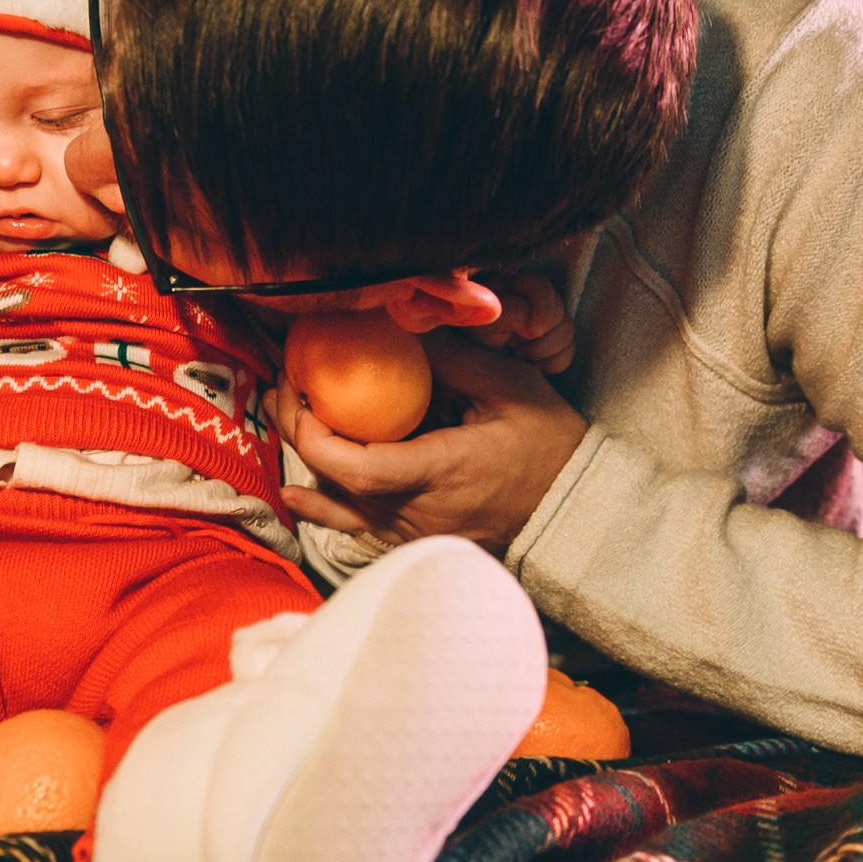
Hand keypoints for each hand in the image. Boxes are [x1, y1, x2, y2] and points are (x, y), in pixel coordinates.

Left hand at [270, 331, 589, 556]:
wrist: (576, 511)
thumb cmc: (550, 446)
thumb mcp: (510, 387)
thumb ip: (451, 359)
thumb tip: (398, 322)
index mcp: (440, 473)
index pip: (353, 467)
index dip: (312, 432)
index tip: (300, 389)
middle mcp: (417, 513)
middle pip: (334, 482)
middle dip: (299, 431)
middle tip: (286, 385)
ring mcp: (412, 533)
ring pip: (341, 505)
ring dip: (309, 459)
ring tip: (287, 415)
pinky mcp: (413, 539)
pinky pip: (357, 525)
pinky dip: (325, 505)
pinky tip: (296, 492)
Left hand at [465, 271, 574, 373]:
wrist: (465, 373)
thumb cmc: (467, 344)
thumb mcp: (484, 323)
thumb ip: (511, 311)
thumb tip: (530, 320)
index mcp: (508, 287)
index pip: (543, 288)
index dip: (544, 309)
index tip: (532, 332)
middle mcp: (526, 301)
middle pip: (560, 311)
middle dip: (545, 337)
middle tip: (518, 352)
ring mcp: (539, 322)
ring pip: (567, 330)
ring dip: (547, 352)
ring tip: (520, 359)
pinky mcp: (546, 343)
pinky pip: (568, 350)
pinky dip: (553, 363)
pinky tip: (531, 367)